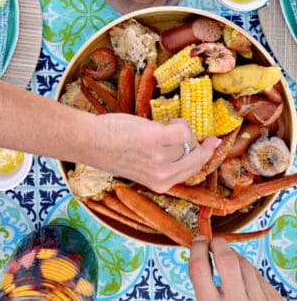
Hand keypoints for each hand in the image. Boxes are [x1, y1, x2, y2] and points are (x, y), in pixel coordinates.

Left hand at [91, 113, 220, 192]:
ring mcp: (161, 158)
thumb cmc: (113, 150)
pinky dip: (178, 123)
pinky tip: (166, 122)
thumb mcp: (141, 166)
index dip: (204, 156)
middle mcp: (164, 175)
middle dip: (203, 144)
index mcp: (160, 184)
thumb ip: (162, 162)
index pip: (192, 170)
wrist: (92, 142)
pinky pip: (183, 129)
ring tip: (165, 126)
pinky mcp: (157, 139)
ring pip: (188, 140)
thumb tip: (185, 144)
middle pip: (197, 157)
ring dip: (181, 129)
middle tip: (207, 135)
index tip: (213, 144)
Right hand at [189, 236, 283, 300]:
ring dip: (234, 257)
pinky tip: (243, 277)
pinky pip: (260, 277)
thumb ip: (204, 289)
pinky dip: (249, 272)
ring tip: (227, 261)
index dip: (197, 249)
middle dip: (218, 244)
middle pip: (227, 259)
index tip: (198, 241)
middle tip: (213, 242)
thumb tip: (200, 256)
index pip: (199, 268)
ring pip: (245, 265)